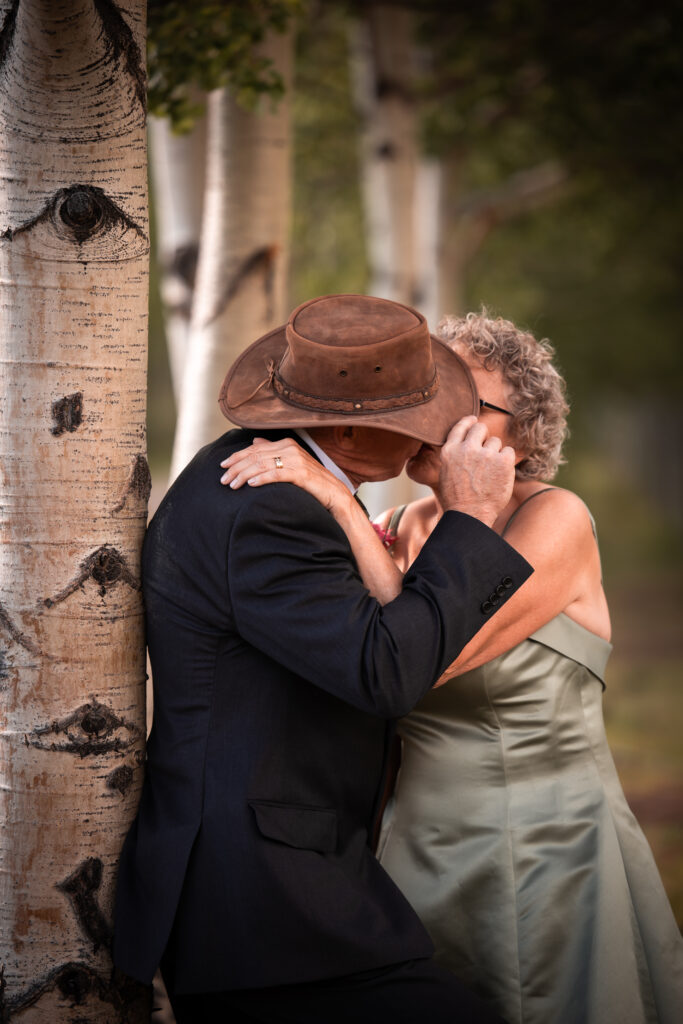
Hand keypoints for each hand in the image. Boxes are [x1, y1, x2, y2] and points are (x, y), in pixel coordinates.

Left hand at [220, 437, 352, 515]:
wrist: (333, 493)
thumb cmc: (311, 480)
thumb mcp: (291, 462)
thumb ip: (273, 451)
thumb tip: (255, 442)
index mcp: (286, 443)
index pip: (254, 448)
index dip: (236, 456)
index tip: (222, 466)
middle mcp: (290, 448)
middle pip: (255, 456)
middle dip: (236, 467)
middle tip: (223, 480)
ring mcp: (296, 460)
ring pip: (262, 465)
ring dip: (244, 475)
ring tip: (233, 485)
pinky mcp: (300, 473)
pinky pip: (275, 474)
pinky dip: (261, 479)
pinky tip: (250, 485)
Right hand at [439, 416, 514, 526]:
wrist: (469, 515)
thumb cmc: (457, 500)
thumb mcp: (446, 473)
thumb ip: (455, 456)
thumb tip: (465, 445)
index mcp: (450, 451)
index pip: (461, 426)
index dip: (469, 422)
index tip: (474, 421)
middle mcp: (467, 449)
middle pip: (481, 428)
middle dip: (484, 437)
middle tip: (486, 451)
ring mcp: (486, 454)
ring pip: (496, 442)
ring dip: (495, 453)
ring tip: (490, 472)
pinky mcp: (503, 461)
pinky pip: (509, 451)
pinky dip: (507, 461)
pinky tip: (500, 474)